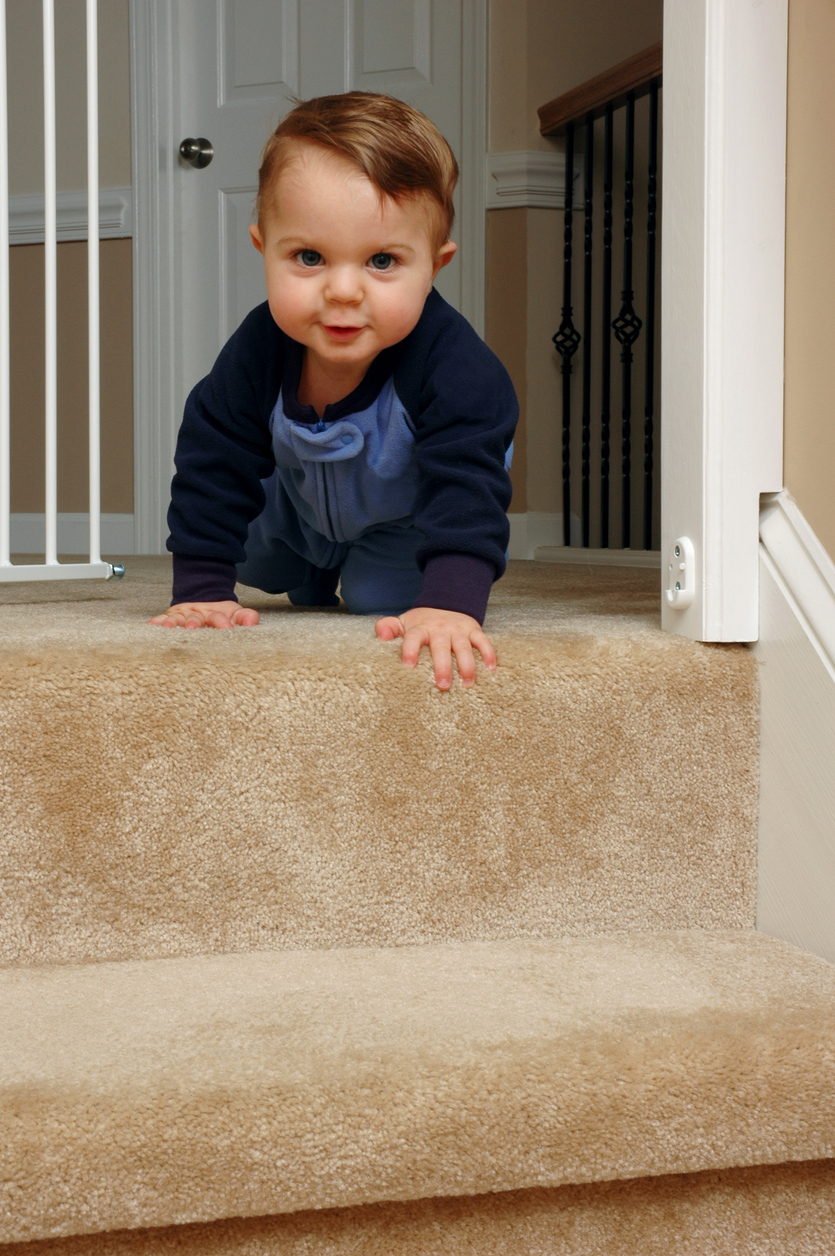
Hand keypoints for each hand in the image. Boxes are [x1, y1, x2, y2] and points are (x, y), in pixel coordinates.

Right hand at [148, 600, 259, 628]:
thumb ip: (245, 617)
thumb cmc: (222, 616)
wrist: (205, 600)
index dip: (222, 622)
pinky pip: (162, 620)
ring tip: (169, 627)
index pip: (218, 618)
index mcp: (215, 615)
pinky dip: (157, 622)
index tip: (227, 627)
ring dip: (173, 623)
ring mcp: (183, 617)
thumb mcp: (235, 614)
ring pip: (177, 619)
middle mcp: (197, 616)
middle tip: (192, 628)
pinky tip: (151, 626)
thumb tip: (252, 621)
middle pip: (195, 619)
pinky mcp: (171, 618)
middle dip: (194, 623)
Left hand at [375, 606, 495, 689]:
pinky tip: (491, 668)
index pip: (413, 637)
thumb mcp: (403, 622)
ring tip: (467, 683)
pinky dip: (488, 653)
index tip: (408, 666)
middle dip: (442, 666)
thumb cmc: (422, 623)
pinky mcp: (473, 630)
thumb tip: (380, 636)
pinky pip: (483, 640)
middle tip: (442, 685)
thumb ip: (388, 627)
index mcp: (421, 628)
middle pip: (440, 647)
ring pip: (463, 647)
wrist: (446, 603)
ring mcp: (458, 629)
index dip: (410, 650)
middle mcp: (440, 628)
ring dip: (466, 665)